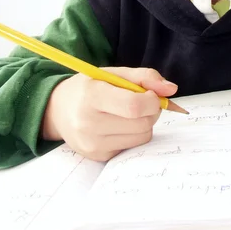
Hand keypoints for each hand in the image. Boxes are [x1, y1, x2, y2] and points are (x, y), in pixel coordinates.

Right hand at [41, 67, 177, 161]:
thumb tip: (172, 89)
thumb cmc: (90, 87)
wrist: (58, 110)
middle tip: (142, 102)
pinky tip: (118, 125)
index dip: (151, 101)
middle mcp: (89, 123)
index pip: (133, 106)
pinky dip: (133, 135)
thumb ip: (144, 77)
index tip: (151, 95)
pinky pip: (132, 147)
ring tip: (128, 114)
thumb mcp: (113, 73)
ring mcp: (92, 144)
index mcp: (93, 96)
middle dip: (151, 111)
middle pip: (141, 124)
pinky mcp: (98, 157)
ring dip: (144, 124)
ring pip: (141, 137)